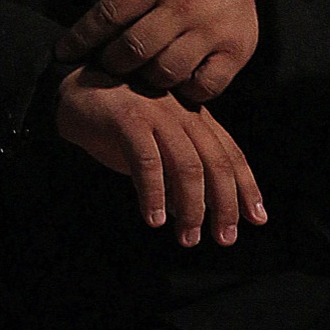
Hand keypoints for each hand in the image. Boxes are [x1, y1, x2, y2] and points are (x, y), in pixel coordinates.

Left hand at [53, 0, 258, 106]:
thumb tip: (90, 35)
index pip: (110, 13)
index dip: (81, 37)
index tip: (63, 53)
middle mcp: (183, 6)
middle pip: (133, 49)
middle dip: (112, 64)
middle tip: (108, 67)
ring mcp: (210, 31)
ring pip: (164, 73)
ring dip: (147, 80)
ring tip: (143, 75)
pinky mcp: (234, 54)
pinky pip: (202, 87)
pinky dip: (186, 90)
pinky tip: (179, 81)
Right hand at [54, 65, 266, 246]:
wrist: (72, 91)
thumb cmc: (117, 123)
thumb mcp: (155, 148)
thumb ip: (175, 174)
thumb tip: (192, 213)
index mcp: (194, 117)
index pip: (230, 153)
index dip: (247, 187)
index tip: (257, 219)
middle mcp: (182, 112)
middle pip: (216, 161)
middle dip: (224, 204)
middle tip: (224, 239)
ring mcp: (156, 113)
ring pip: (187, 164)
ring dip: (191, 207)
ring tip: (188, 238)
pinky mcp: (128, 119)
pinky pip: (148, 161)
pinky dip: (154, 194)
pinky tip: (154, 219)